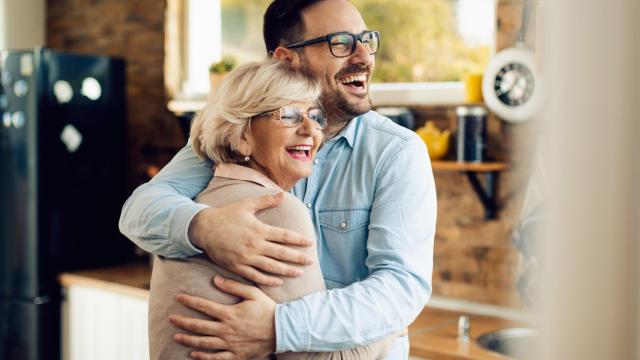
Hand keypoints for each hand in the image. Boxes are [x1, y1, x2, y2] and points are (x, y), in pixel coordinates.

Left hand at [170, 276, 276, 359]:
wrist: (282, 330)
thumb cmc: (268, 309)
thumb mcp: (253, 293)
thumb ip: (234, 286)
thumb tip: (216, 279)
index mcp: (229, 313)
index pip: (204, 306)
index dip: (189, 301)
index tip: (178, 297)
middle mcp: (226, 330)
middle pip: (199, 326)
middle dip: (183, 321)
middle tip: (171, 318)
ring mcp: (230, 344)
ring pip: (204, 343)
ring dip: (188, 339)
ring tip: (177, 336)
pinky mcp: (236, 355)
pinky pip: (216, 358)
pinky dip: (203, 357)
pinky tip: (193, 354)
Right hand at [189, 192, 312, 285]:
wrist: (203, 228)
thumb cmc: (227, 215)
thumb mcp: (246, 205)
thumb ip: (266, 201)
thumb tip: (283, 195)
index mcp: (259, 229)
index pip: (284, 236)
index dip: (298, 240)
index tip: (310, 242)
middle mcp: (254, 245)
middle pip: (281, 253)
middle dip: (298, 258)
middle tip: (311, 261)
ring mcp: (246, 258)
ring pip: (271, 267)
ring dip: (287, 270)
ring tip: (300, 273)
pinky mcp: (237, 267)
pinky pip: (255, 276)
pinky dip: (268, 280)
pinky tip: (279, 282)